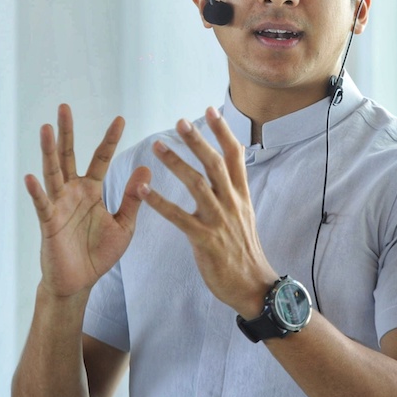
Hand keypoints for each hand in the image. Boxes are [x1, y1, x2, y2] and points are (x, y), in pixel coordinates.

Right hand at [24, 105, 149, 297]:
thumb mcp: (124, 225)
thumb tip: (146, 167)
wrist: (79, 283)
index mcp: (92, 190)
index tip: (120, 118)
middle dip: (67, 132)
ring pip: (52, 173)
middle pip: (68, 155)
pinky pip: (42, 204)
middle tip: (64, 107)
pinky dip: (36, 191)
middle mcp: (73, 192)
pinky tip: (31, 177)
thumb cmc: (99, 254)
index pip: (100, 158)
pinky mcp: (49, 223)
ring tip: (46, 128)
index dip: (109, 139)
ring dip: (48, 151)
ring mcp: (59, 205)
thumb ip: (133, 198)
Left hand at [137, 107, 277, 316]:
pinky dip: (159, 202)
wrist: (253, 286)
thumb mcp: (245, 216)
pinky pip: (179, 217)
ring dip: (176, 162)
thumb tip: (225, 172)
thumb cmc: (244, 251)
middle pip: (215, 163)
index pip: (235, 155)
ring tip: (157, 146)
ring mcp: (219, 220)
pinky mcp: (205, 239)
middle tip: (180, 121)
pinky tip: (143, 190)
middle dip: (197, 140)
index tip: (210, 110)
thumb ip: (233, 193)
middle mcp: (232, 203)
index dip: (222, 131)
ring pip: (197, 184)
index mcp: (241, 196)